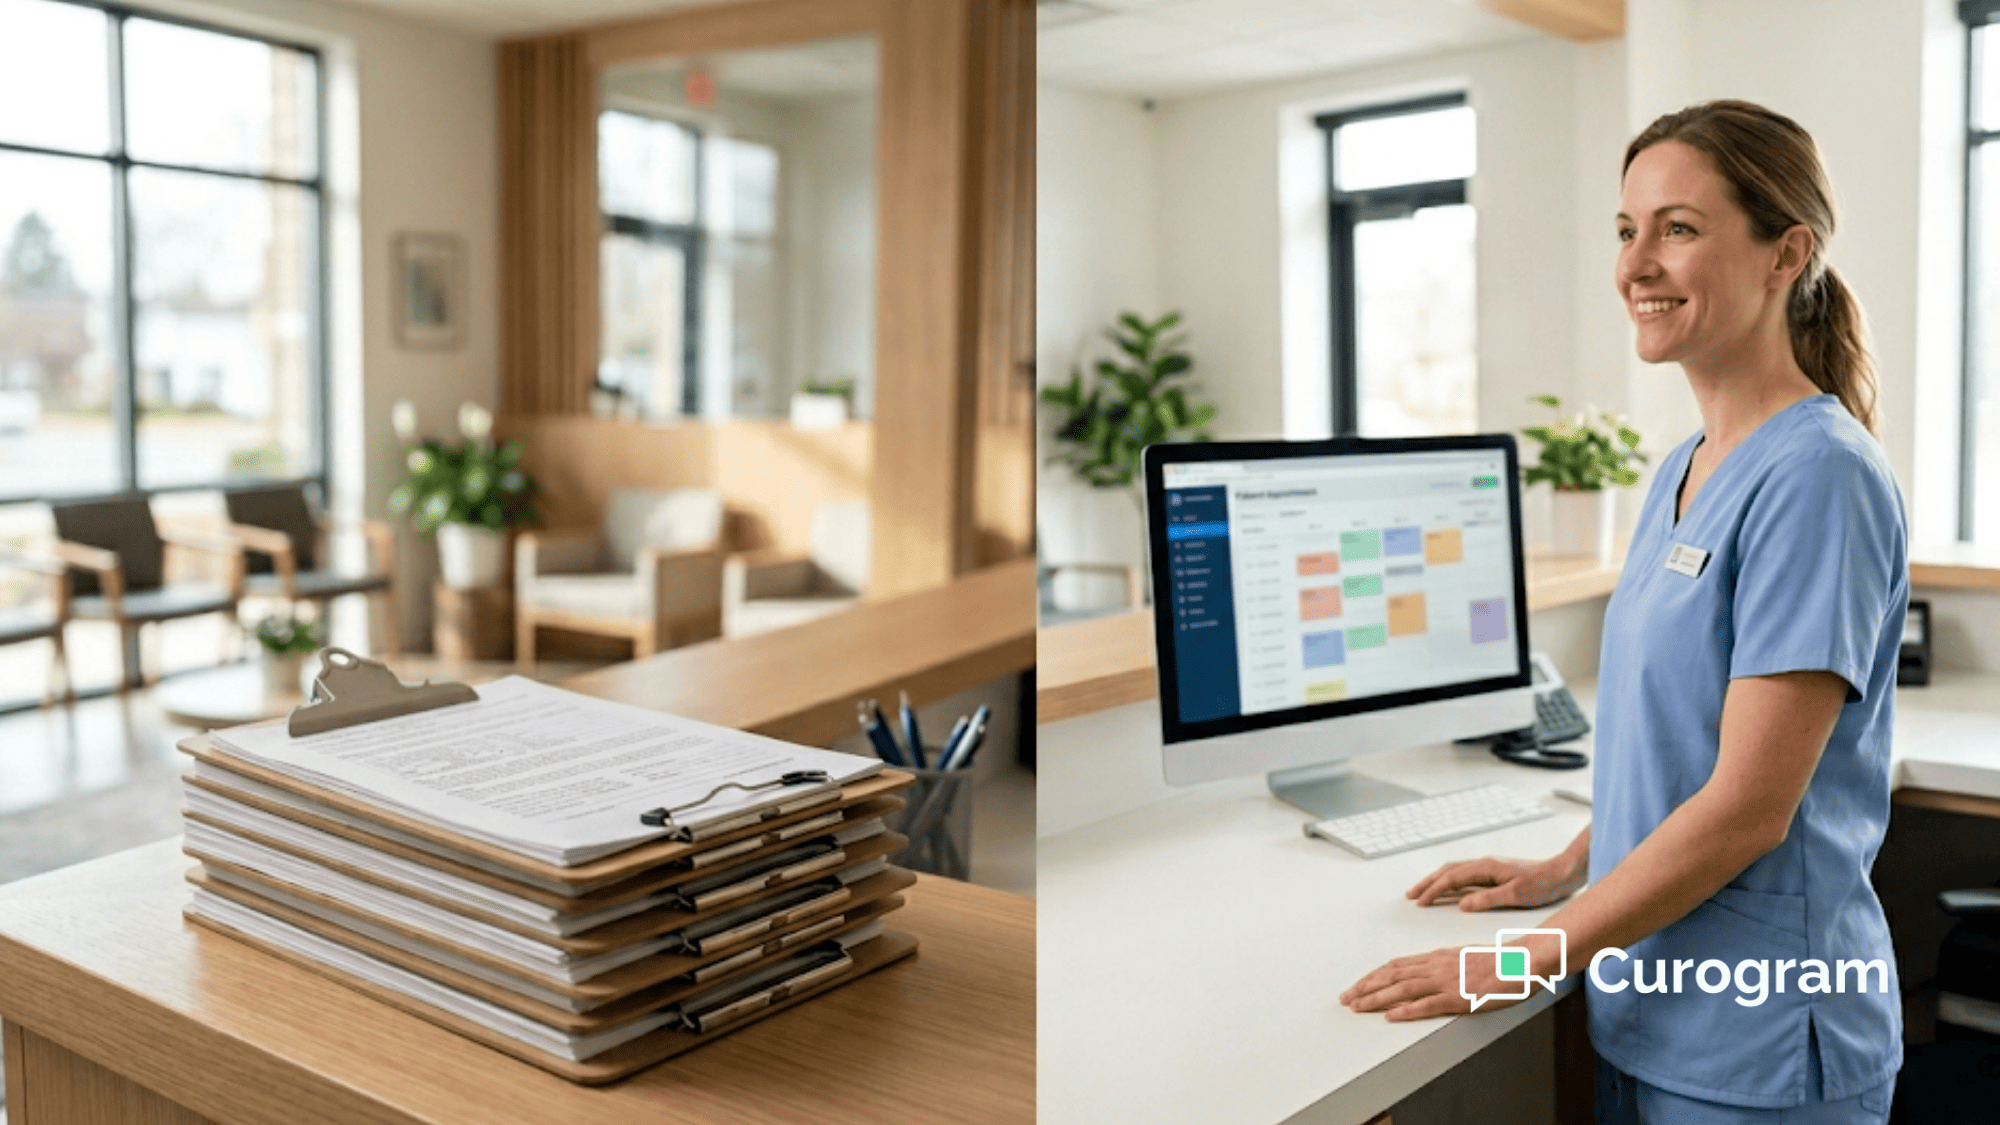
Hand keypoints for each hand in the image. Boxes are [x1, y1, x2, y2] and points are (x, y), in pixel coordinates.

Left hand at [1339, 945, 1525, 1020]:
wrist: (1523, 962)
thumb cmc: (1500, 962)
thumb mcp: (1465, 958)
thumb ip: (1445, 965)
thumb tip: (1428, 972)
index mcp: (1437, 957)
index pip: (1396, 966)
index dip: (1374, 976)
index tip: (1357, 985)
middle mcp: (1436, 966)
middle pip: (1392, 975)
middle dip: (1366, 987)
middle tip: (1346, 998)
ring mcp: (1446, 981)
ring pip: (1402, 989)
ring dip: (1376, 998)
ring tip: (1358, 1007)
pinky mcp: (1459, 997)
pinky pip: (1427, 1004)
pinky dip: (1406, 1010)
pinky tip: (1391, 1016)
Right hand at [1406, 854, 1582, 910]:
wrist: (1562, 872)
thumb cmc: (1543, 884)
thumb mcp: (1516, 895)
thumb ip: (1487, 899)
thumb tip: (1462, 904)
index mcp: (1485, 868)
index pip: (1451, 879)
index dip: (1433, 890)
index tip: (1420, 902)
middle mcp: (1484, 864)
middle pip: (1447, 871)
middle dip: (1427, 883)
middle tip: (1411, 895)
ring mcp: (1488, 867)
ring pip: (1454, 871)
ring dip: (1436, 880)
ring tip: (1423, 891)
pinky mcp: (1494, 872)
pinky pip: (1464, 875)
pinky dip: (1450, 881)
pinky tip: (1449, 889)